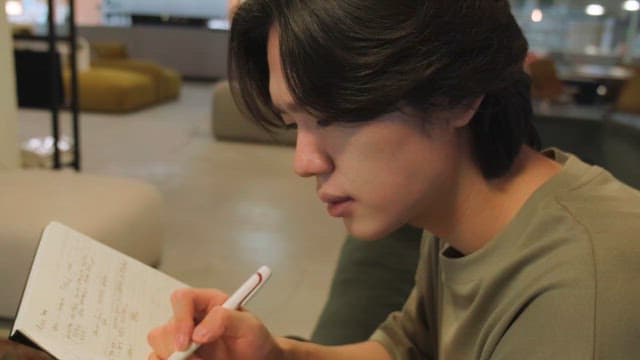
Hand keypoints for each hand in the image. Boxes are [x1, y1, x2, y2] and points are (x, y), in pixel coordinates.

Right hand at [147, 288, 282, 359]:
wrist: (258, 358)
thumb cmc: (254, 339)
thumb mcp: (249, 325)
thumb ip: (225, 319)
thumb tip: (199, 332)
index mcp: (207, 303)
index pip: (182, 299)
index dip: (180, 318)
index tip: (187, 340)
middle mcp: (191, 319)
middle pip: (166, 327)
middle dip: (175, 346)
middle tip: (195, 359)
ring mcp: (183, 339)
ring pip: (158, 344)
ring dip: (172, 357)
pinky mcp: (179, 355)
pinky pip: (158, 358)